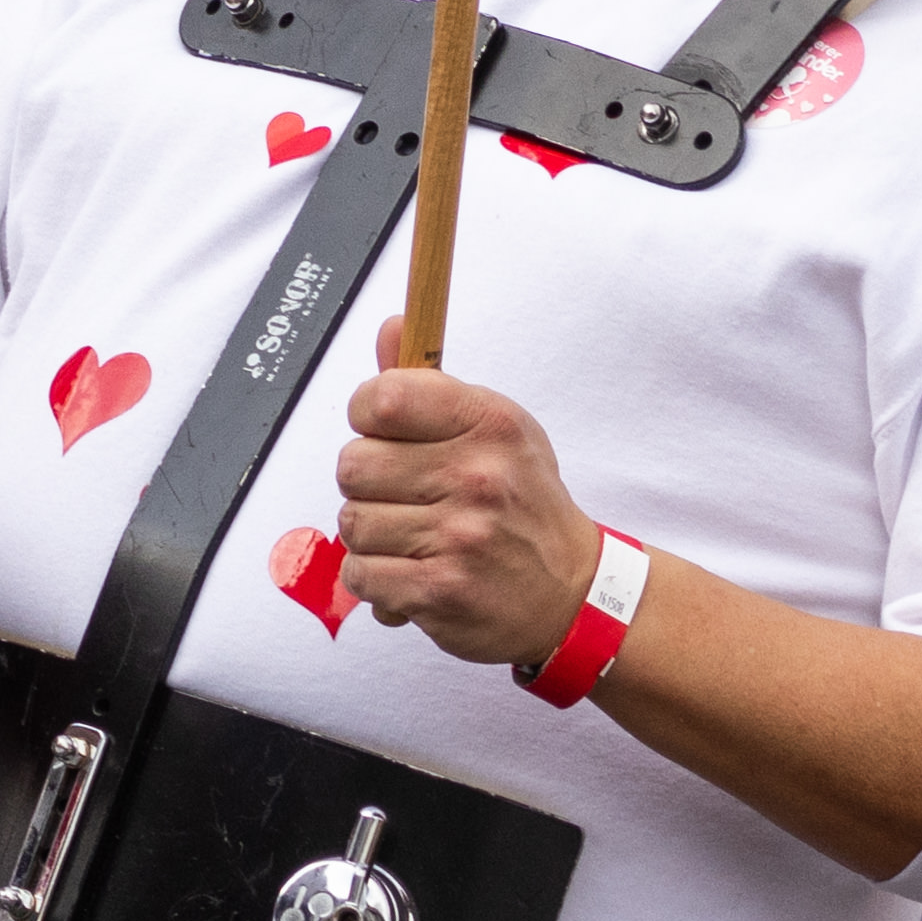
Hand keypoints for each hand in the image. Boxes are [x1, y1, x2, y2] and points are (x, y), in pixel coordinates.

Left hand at [334, 317, 596, 667]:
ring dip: (372, 536)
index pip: (384, 398)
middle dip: (367, 484)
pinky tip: (408, 572)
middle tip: (403, 496)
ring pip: (352, 523)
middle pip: (353, 465)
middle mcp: (477, 476)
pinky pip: (360, 574)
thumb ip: (431, 384)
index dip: (366, 415)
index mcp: (489, 423)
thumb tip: (390, 327)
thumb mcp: (495, 431)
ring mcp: (459, 537)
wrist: (569, 592)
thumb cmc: (521, 502)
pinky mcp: (441, 591)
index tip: (383, 433)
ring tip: (412, 538)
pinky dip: (373, 579)